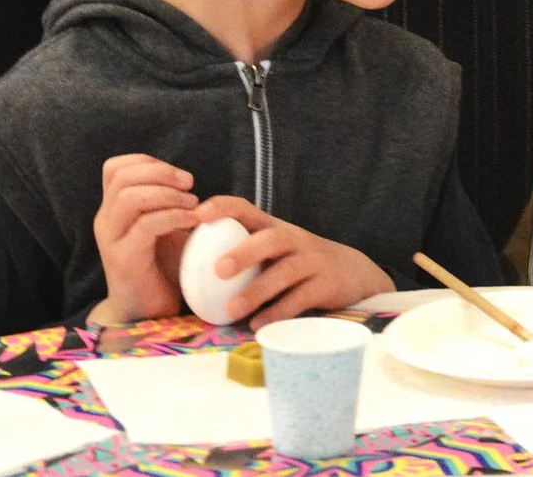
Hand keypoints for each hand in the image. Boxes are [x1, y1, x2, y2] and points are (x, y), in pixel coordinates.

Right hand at [87, 153, 200, 325]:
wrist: (148, 314)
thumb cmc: (161, 268)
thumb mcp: (161, 228)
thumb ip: (164, 204)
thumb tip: (186, 180)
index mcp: (112, 211)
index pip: (115, 168)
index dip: (147, 163)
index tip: (177, 176)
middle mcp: (105, 221)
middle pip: (122, 177)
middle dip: (160, 173)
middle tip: (190, 183)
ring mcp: (111, 240)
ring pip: (130, 198)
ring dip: (167, 193)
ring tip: (193, 202)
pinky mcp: (124, 260)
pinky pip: (146, 226)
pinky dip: (173, 216)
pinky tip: (193, 220)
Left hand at [198, 196, 392, 326]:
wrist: (350, 272)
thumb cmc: (295, 262)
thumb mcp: (272, 248)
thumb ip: (239, 249)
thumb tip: (182, 263)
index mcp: (273, 227)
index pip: (247, 209)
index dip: (224, 207)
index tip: (199, 214)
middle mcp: (293, 239)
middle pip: (271, 239)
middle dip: (244, 252)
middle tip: (218, 270)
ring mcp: (312, 261)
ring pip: (284, 272)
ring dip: (257, 291)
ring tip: (232, 309)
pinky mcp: (325, 285)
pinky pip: (300, 299)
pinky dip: (278, 312)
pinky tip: (257, 325)